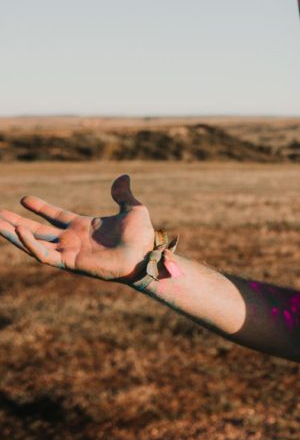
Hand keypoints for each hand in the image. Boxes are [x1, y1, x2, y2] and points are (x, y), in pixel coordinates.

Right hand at [0, 175, 154, 281]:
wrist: (146, 255)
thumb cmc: (142, 236)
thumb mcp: (132, 209)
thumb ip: (123, 194)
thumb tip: (123, 176)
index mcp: (83, 227)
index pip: (54, 216)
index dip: (40, 208)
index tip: (23, 198)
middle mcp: (71, 239)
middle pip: (36, 231)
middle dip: (15, 223)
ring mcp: (68, 251)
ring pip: (32, 243)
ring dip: (13, 234)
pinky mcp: (69, 262)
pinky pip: (43, 254)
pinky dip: (29, 243)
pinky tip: (18, 230)